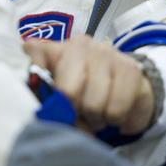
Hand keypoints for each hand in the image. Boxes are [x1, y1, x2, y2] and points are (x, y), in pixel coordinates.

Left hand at [24, 35, 154, 134]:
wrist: (128, 90)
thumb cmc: (86, 93)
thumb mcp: (60, 95)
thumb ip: (45, 97)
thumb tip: (42, 99)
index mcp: (56, 51)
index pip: (37, 52)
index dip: (36, 69)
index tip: (39, 89)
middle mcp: (80, 45)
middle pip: (68, 92)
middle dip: (73, 113)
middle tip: (78, 115)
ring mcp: (106, 53)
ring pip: (94, 105)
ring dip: (95, 119)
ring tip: (96, 114)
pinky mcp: (129, 68)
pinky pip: (116, 109)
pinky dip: (113, 119)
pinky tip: (112, 111)